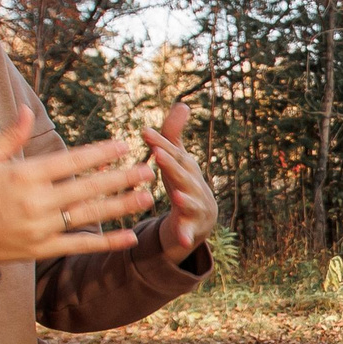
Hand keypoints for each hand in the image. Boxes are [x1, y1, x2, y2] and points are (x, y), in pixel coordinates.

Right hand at [0, 109, 154, 296]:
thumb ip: (9, 136)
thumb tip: (26, 108)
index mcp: (22, 175)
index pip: (71, 161)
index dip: (100, 153)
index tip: (123, 145)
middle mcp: (34, 202)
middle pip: (87, 188)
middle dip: (120, 178)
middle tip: (149, 170)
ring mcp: (37, 228)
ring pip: (88, 216)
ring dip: (120, 206)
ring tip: (146, 197)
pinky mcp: (37, 250)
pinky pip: (78, 245)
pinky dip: (105, 242)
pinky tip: (128, 236)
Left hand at [140, 102, 215, 257]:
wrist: (197, 222)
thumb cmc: (182, 186)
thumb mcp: (176, 162)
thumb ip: (174, 135)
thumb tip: (183, 104)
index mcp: (188, 169)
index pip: (174, 154)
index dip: (161, 143)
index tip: (145, 132)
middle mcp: (196, 186)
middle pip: (183, 175)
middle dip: (171, 165)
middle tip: (157, 155)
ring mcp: (197, 208)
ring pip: (190, 202)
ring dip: (185, 199)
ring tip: (176, 196)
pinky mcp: (194, 230)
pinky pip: (190, 232)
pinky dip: (188, 235)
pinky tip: (184, 239)